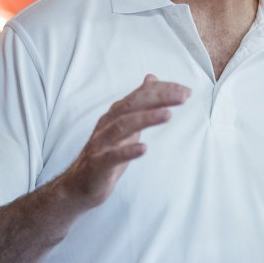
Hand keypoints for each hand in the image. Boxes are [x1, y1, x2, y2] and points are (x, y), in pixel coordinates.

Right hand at [59, 74, 190, 208]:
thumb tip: (152, 78)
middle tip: (183, 97)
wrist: (78, 185)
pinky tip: (144, 148)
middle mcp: (107, 124)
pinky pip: (112, 156)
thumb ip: (138, 103)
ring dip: (146, 118)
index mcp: (115, 114)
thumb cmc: (106, 152)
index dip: (162, 90)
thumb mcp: (125, 124)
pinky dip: (128, 151)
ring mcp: (101, 144)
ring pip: (123, 126)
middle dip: (158, 98)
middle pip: (132, 105)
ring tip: (168, 115)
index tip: (185, 90)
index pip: (140, 95)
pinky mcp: (98, 165)